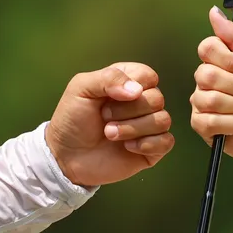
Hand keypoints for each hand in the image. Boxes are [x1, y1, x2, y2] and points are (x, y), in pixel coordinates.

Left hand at [45, 62, 174, 187]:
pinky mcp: (152, 149)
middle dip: (127, 110)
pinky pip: (167, 142)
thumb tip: (137, 90)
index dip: (132, 86)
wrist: (66, 156)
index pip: (149, 76)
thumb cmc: (72, 119)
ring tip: (109, 134)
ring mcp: (148, 126)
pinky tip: (127, 147)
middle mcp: (141, 102)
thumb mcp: (81, 88)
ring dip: (133, 128)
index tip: (109, 97)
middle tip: (105, 117)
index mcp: (128, 83)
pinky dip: (146, 144)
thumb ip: (108, 78)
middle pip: (157, 98)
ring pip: (163, 120)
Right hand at [190, 7, 232, 186]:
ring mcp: (208, 105)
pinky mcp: (208, 129)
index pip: (206, 48)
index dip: (224, 58)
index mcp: (226, 63)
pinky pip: (204, 121)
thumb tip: (214, 12)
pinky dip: (229, 124)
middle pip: (203, 74)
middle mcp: (213, 82)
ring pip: (204, 98)